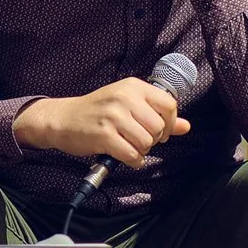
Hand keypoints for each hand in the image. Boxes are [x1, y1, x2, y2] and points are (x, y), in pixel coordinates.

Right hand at [12, 78, 192, 167]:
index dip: (169, 123)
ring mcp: (113, 116)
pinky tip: (123, 155)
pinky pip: (132, 155)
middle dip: (153, 140)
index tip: (160, 131)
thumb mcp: (127, 105)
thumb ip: (157, 114)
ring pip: (147, 142)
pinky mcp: (104, 135)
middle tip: (138, 140)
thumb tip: (186, 127)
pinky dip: (132, 161)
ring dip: (141, 151)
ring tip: (128, 146)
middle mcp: (124, 98)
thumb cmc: (96, 112)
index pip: (169, 104)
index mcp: (133, 87)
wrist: (62, 118)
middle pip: (158, 127)